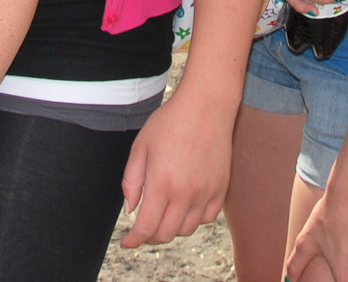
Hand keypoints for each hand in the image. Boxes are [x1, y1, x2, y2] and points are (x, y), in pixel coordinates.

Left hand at [119, 84, 234, 246]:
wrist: (206, 106)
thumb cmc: (170, 122)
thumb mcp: (141, 147)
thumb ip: (132, 181)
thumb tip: (130, 210)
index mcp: (161, 184)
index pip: (146, 228)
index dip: (133, 240)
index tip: (126, 242)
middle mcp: (185, 194)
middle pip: (165, 234)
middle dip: (149, 236)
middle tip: (142, 226)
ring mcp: (206, 193)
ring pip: (186, 230)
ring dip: (170, 228)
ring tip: (163, 213)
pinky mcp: (221, 189)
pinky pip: (206, 218)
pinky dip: (193, 219)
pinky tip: (184, 205)